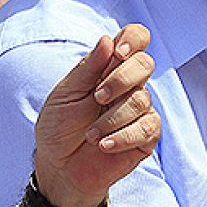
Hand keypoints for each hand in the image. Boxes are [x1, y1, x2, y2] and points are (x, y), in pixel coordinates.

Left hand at [33, 24, 158, 206]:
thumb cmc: (60, 127)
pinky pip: (146, 128)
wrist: (60, 167)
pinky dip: (121, 136)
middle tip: (97, 98)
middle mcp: (129, 85)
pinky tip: (104, 145)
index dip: (133, 39)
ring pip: (141, 99)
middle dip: (120, 79)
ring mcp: (140, 110)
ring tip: (90, 134)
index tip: (117, 54)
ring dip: (111, 118)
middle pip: (145, 63)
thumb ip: (88, 68)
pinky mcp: (146, 137)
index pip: (135, 38)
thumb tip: (107, 39)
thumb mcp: (66, 94)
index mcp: (109, 68)